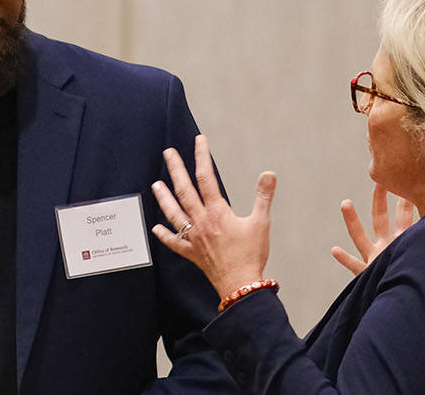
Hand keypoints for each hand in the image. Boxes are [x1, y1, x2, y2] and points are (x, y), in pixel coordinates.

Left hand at [150, 135, 276, 298]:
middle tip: (168, 153)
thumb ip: (263, 196)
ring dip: (164, 198)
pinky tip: (156, 229)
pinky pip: (174, 242)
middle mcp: (201, 222)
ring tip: (156, 185)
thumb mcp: (261, 222)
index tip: (199, 141)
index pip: (207, 178)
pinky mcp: (192, 253)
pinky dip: (164, 235)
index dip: (202, 157)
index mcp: (217, 212)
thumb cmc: (251, 255)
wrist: (240, 284)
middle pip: (184, 190)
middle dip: (176, 169)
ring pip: (174, 213)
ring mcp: (194, 238)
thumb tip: (268, 174)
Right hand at [330, 184, 416, 274]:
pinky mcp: (367, 275)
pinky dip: (345, 259)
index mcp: (402, 242)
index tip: (406, 182)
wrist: (410, 306)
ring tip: (345, 202)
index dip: (404, 201)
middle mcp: (386, 247)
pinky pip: (354, 266)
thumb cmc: (422, 281)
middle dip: (379, 200)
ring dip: (352, 220)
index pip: (403, 216)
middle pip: (380, 219)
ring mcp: (374, 260)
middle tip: (379, 182)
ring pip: (360, 237)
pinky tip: (335, 250)